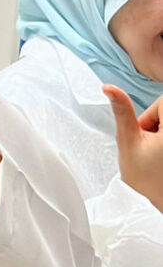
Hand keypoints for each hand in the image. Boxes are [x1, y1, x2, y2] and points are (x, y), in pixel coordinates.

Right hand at [104, 86, 162, 211]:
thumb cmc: (149, 179)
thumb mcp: (128, 143)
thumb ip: (122, 113)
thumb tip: (109, 88)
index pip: (161, 102)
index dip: (150, 118)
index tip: (147, 137)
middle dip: (156, 126)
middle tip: (151, 149)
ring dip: (161, 135)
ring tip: (159, 157)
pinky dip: (162, 144)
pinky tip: (162, 159)